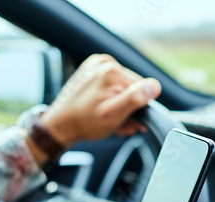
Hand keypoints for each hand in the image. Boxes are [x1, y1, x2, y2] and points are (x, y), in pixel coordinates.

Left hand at [41, 54, 161, 146]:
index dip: (138, 108)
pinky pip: (112, 84)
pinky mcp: (92, 70)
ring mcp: (97, 65)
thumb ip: (134, 99)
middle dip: (129, 107)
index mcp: (111, 71)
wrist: (60, 125)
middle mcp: (105, 63)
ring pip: (123, 87)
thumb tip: (154, 87)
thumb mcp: (113, 115)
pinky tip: (104, 108)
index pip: (142, 88)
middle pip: (132, 87)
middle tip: (119, 123)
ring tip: (110, 118)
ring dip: (121, 104)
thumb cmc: (84, 123)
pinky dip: (112, 97)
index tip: (128, 121)